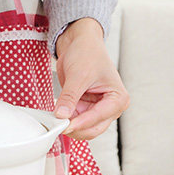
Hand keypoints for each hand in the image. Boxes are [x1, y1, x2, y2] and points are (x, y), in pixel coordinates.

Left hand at [54, 18, 129, 140]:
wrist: (79, 44)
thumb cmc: (87, 54)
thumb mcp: (78, 75)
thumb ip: (69, 97)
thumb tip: (61, 115)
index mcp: (118, 98)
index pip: (99, 118)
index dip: (80, 123)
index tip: (64, 125)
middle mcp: (111, 108)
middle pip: (93, 130)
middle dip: (75, 128)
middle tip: (57, 124)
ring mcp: (98, 110)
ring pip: (84, 129)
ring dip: (69, 126)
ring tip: (55, 117)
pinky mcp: (85, 110)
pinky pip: (75, 122)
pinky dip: (66, 122)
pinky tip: (57, 115)